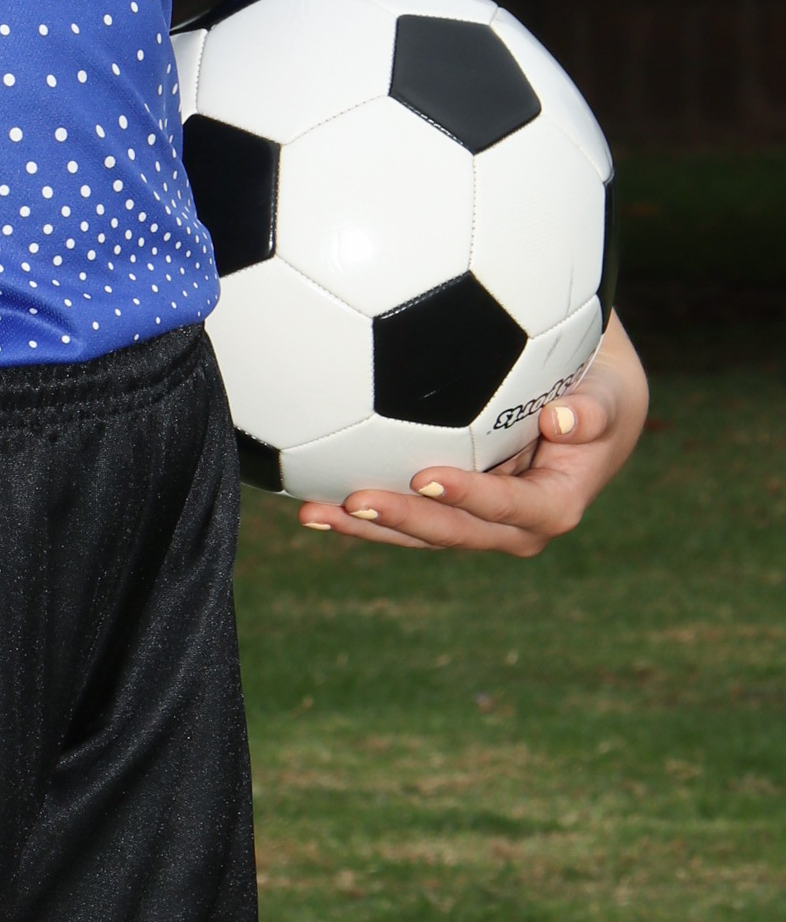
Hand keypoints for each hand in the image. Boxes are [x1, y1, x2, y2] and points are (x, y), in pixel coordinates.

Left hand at [297, 312, 648, 555]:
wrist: (584, 405)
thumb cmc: (599, 390)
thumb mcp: (610, 392)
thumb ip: (594, 409)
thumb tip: (564, 419)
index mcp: (555, 504)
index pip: (511, 509)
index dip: (472, 497)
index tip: (428, 475)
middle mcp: (511, 525)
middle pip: (455, 531)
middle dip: (405, 522)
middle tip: (354, 500)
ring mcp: (475, 520)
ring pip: (420, 531)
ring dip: (368, 526)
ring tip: (314, 510)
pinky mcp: (447, 507)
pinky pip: (405, 512)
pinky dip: (362, 510)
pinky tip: (311, 494)